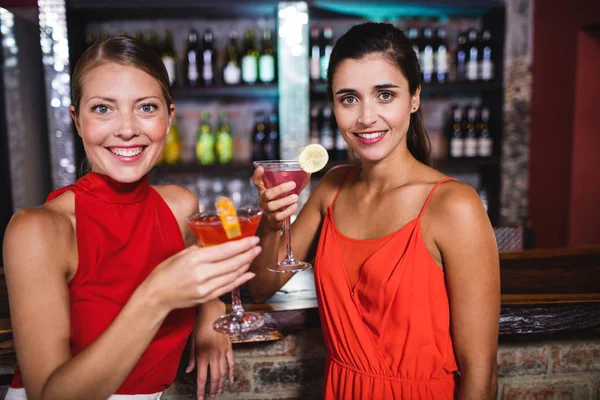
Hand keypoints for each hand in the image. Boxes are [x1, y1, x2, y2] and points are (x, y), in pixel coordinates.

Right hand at [144, 236, 261, 312]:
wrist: (156, 296)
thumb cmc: (165, 272)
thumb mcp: (181, 254)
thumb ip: (201, 247)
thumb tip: (217, 240)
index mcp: (195, 259)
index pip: (225, 251)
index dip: (242, 245)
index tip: (253, 239)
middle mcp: (202, 274)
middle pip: (233, 263)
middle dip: (248, 254)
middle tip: (257, 247)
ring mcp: (206, 288)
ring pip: (233, 275)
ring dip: (246, 265)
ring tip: (253, 256)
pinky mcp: (207, 297)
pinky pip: (228, 288)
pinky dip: (240, 280)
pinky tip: (249, 273)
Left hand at [186, 301, 232, 399]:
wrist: (213, 314)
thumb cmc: (200, 326)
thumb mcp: (192, 342)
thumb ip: (191, 358)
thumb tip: (188, 371)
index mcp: (202, 355)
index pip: (202, 378)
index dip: (201, 390)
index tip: (200, 398)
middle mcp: (213, 356)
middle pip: (214, 378)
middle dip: (213, 389)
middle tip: (211, 396)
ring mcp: (223, 352)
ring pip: (223, 372)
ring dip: (221, 383)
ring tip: (219, 390)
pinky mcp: (229, 347)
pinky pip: (232, 362)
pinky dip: (231, 372)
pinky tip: (230, 379)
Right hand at [251, 166, 298, 231]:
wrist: (273, 222)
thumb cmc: (278, 203)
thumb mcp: (280, 192)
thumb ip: (290, 183)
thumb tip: (307, 173)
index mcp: (264, 191)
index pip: (257, 182)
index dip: (257, 175)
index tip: (261, 168)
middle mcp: (263, 200)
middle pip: (267, 194)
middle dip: (280, 189)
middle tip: (292, 184)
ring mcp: (267, 210)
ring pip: (272, 205)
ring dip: (285, 201)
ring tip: (295, 197)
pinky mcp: (272, 220)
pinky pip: (278, 216)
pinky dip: (287, 211)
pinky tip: (294, 206)